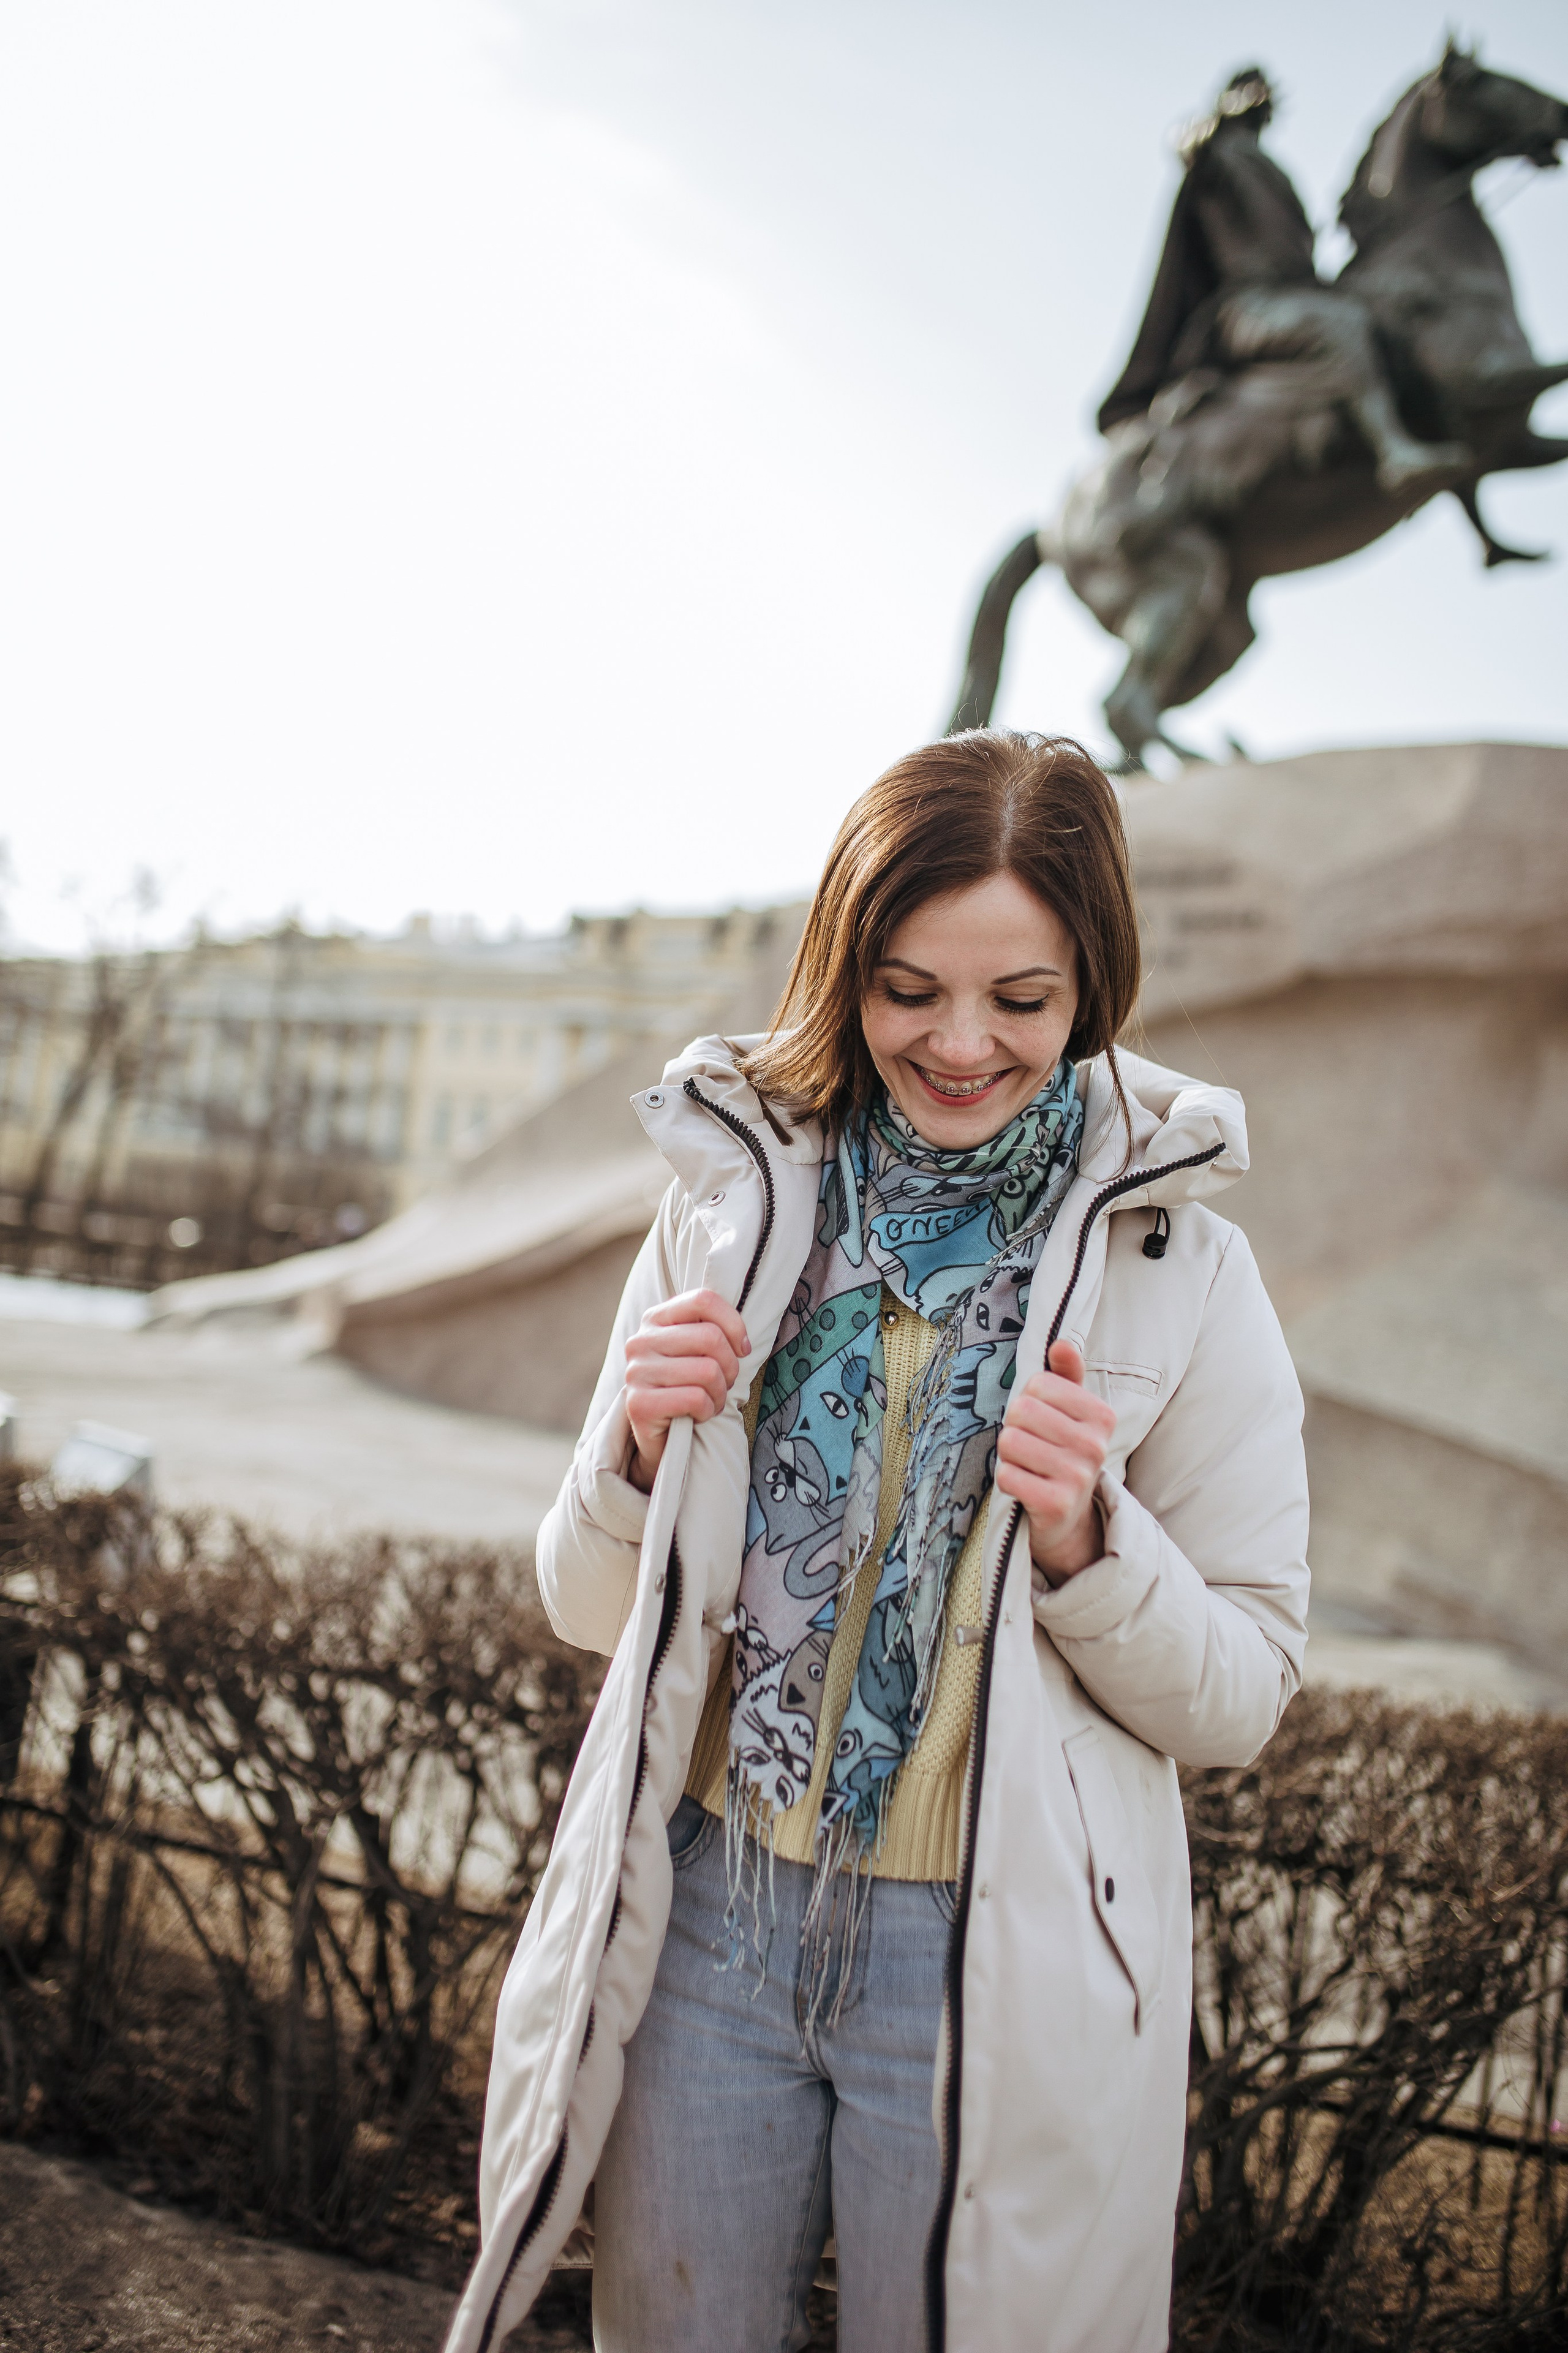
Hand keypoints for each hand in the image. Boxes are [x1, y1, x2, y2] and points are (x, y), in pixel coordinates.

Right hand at [624, 1289, 749, 1492]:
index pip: (703, 1300)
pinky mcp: (639, 1404)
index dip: (734, 1324)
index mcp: (656, 1319)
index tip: (743, 1349)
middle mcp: (640, 1341)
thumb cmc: (687, 1387)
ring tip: (711, 1400)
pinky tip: (699, 1414)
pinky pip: (695, 1398)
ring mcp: (636, 1372)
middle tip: (726, 1382)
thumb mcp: (698, 1352)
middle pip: (710, 1337)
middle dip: (731, 1366)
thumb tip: (743, 1339)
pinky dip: (708, 1410)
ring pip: (707, 1371)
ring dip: (720, 1393)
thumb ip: (712, 1331)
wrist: (660, 1437)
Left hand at [995, 1341, 1116, 1584]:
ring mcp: (1078, 1477)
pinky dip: (1007, 1479)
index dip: (1028, 1400)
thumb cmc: (1063, 1451)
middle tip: (1032, 1445)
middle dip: (1015, 1427)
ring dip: (1009, 1455)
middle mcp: (1095, 1445)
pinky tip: (1025, 1485)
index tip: (1042, 1420)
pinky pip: (1006, 1475)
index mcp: (1102, 1415)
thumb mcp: (1070, 1411)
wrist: (1069, 1516)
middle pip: (1021, 1412)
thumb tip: (1062, 1342)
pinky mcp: (1056, 1504)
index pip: (1038, 1384)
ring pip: (1010, 1442)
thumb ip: (1066, 1375)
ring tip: (1028, 1465)